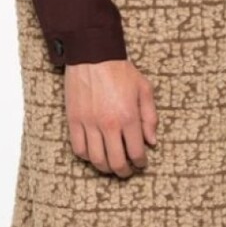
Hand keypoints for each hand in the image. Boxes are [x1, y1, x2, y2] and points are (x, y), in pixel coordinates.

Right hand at [64, 58, 158, 177]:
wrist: (92, 55)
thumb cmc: (119, 70)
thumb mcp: (144, 89)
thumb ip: (150, 117)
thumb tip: (151, 141)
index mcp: (128, 117)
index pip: (136, 153)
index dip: (140, 163)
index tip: (141, 163)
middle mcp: (108, 124)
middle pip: (116, 162)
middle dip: (124, 171)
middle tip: (127, 171)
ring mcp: (89, 124)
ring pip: (96, 159)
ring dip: (105, 168)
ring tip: (111, 166)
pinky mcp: (74, 120)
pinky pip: (78, 148)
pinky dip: (87, 156)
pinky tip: (94, 154)